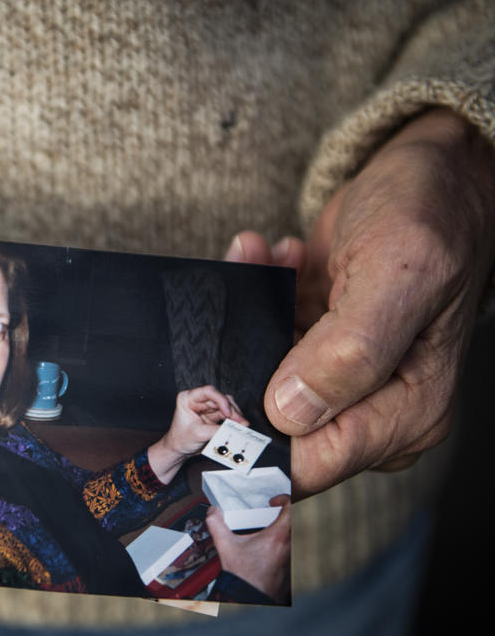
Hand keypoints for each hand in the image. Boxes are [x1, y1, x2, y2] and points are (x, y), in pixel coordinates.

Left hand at [147, 385, 246, 481]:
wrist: (180, 451)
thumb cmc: (180, 439)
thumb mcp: (198, 434)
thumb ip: (216, 430)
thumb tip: (233, 429)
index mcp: (188, 398)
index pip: (208, 392)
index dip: (221, 400)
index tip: (228, 413)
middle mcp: (198, 400)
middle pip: (220, 399)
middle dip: (232, 410)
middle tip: (240, 422)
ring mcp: (207, 408)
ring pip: (227, 406)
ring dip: (235, 415)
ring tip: (241, 425)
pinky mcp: (214, 416)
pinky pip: (228, 415)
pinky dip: (234, 421)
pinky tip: (238, 426)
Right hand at [207, 494, 290, 602]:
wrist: (250, 597)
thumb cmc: (243, 577)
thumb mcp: (225, 545)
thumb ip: (216, 524)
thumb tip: (214, 513)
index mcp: (277, 537)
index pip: (291, 509)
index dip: (284, 499)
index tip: (273, 502)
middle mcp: (288, 547)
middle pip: (294, 522)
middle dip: (282, 516)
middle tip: (269, 516)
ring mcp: (291, 559)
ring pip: (294, 537)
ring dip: (283, 532)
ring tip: (267, 533)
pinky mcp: (290, 569)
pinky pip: (291, 551)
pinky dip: (282, 546)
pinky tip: (268, 550)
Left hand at [227, 108, 494, 497]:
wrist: (428, 173)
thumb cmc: (430, 215)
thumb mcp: (398, 274)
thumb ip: (350, 351)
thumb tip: (291, 411)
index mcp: (407, 409)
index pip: (315, 462)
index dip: (253, 444)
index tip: (207, 401)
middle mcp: (370, 405)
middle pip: (273, 427)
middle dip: (236, 369)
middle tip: (223, 315)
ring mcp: (336, 378)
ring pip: (255, 378)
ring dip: (241, 319)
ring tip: (255, 259)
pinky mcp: (310, 347)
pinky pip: (259, 339)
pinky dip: (249, 295)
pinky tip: (263, 254)